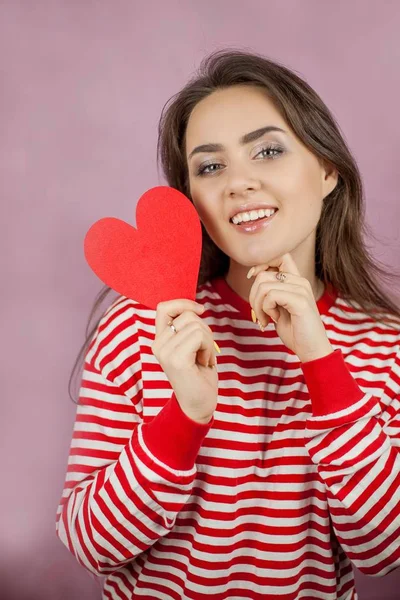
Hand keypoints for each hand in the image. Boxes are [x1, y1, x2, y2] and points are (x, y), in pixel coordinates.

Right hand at [151, 299, 218, 422]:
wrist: (199, 405)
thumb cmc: (199, 374)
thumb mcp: (192, 345)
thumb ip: (188, 327)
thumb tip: (197, 307)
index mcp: (159, 340)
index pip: (164, 307)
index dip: (183, 303)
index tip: (201, 310)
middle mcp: (157, 344)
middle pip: (187, 315)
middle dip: (205, 330)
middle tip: (203, 352)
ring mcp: (165, 352)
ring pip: (196, 325)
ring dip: (209, 341)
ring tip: (203, 359)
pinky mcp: (176, 359)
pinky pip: (200, 336)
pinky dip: (209, 348)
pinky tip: (205, 363)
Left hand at [248, 253, 333, 362]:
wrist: (312, 350)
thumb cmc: (294, 331)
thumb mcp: (279, 307)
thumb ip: (270, 291)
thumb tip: (254, 276)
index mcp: (296, 281)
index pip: (279, 256)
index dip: (261, 264)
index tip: (252, 278)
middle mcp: (300, 281)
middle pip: (263, 274)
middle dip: (253, 296)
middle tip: (258, 314)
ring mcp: (302, 290)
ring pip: (264, 285)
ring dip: (257, 305)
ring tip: (265, 319)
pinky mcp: (300, 301)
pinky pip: (270, 296)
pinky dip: (266, 309)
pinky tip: (274, 319)